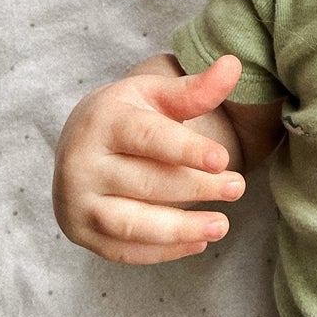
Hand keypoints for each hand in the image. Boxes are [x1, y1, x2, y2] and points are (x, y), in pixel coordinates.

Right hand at [52, 55, 246, 263]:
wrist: (78, 142)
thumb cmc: (129, 114)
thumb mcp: (156, 94)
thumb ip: (195, 88)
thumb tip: (234, 65)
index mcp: (104, 122)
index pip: (148, 138)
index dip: (187, 149)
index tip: (223, 159)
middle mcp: (83, 164)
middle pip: (146, 182)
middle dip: (197, 188)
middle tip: (238, 187)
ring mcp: (77, 202)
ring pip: (133, 224)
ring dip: (180, 229)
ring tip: (222, 225)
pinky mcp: (80, 232)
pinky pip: (124, 250)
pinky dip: (163, 251)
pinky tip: (198, 242)